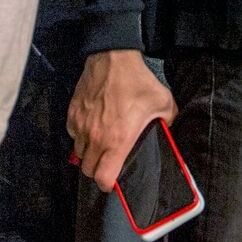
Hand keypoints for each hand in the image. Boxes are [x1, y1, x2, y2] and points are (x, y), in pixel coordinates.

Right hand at [66, 49, 176, 191]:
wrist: (112, 57)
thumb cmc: (137, 81)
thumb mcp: (163, 102)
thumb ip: (168, 122)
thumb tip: (169, 131)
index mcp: (118, 139)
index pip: (103, 177)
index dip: (108, 184)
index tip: (113, 180)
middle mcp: (96, 137)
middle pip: (88, 170)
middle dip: (98, 170)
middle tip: (108, 162)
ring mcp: (81, 125)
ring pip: (79, 152)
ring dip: (89, 153)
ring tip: (101, 143)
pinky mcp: (72, 113)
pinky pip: (72, 134)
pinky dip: (80, 135)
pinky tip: (92, 126)